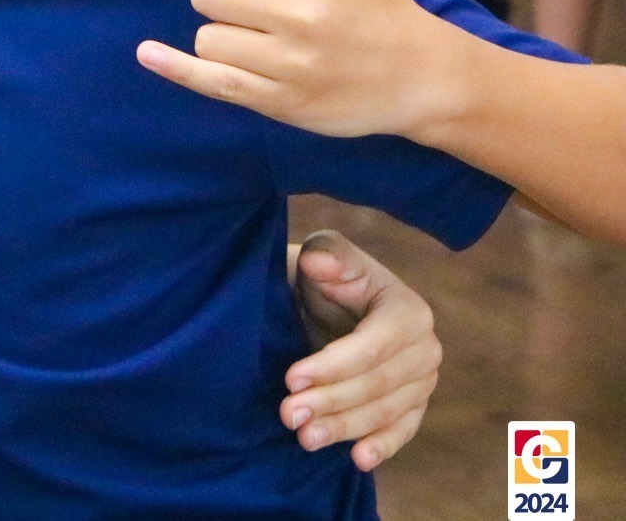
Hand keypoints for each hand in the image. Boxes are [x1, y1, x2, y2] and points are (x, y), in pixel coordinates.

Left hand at [137, 0, 455, 139]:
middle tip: (258, 7)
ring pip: (206, 37)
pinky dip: (175, 67)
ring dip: (222, 36)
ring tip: (264, 39)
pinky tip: (148, 54)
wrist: (419, 77)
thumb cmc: (381, 2)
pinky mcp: (281, 101)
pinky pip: (210, 81)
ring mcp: (290, 61)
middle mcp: (300, 12)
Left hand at [282, 230, 440, 471]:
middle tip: (289, 414)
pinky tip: (358, 459)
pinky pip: (401, 430)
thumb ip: (326, 254)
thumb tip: (321, 262)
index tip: (291, 379)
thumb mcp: (321, 254)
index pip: (372, 346)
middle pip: (378, 385)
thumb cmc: (319, 274)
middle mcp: (425, 348)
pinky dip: (382, 446)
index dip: (333, 365)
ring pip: (384, 412)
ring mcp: (422, 381)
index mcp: (408, 310)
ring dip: (345, 428)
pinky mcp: (412, 405)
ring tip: (304, 437)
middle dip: (331, 401)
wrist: (321, 299)